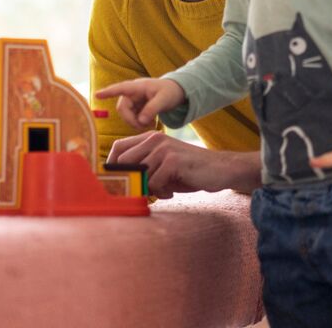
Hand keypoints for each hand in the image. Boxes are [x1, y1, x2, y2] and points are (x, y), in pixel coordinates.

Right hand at [95, 78, 184, 129]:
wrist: (177, 92)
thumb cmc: (171, 91)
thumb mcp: (164, 100)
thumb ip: (152, 109)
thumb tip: (141, 120)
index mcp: (138, 86)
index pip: (120, 88)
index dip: (108, 92)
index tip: (97, 95)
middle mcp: (132, 92)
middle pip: (122, 108)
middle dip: (131, 120)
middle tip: (144, 126)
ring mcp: (134, 100)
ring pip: (126, 115)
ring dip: (136, 122)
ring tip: (151, 123)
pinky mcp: (136, 107)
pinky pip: (132, 117)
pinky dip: (139, 122)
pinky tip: (150, 122)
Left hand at [108, 131, 261, 197]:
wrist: (220, 169)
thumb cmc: (188, 171)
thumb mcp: (162, 166)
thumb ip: (143, 169)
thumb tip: (119, 184)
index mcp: (150, 138)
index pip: (118, 148)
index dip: (111, 166)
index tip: (115, 182)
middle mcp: (154, 139)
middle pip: (124, 162)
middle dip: (129, 182)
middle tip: (142, 193)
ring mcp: (163, 148)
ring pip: (139, 175)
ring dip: (149, 189)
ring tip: (165, 190)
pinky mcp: (173, 160)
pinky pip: (154, 183)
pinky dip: (161, 192)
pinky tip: (172, 191)